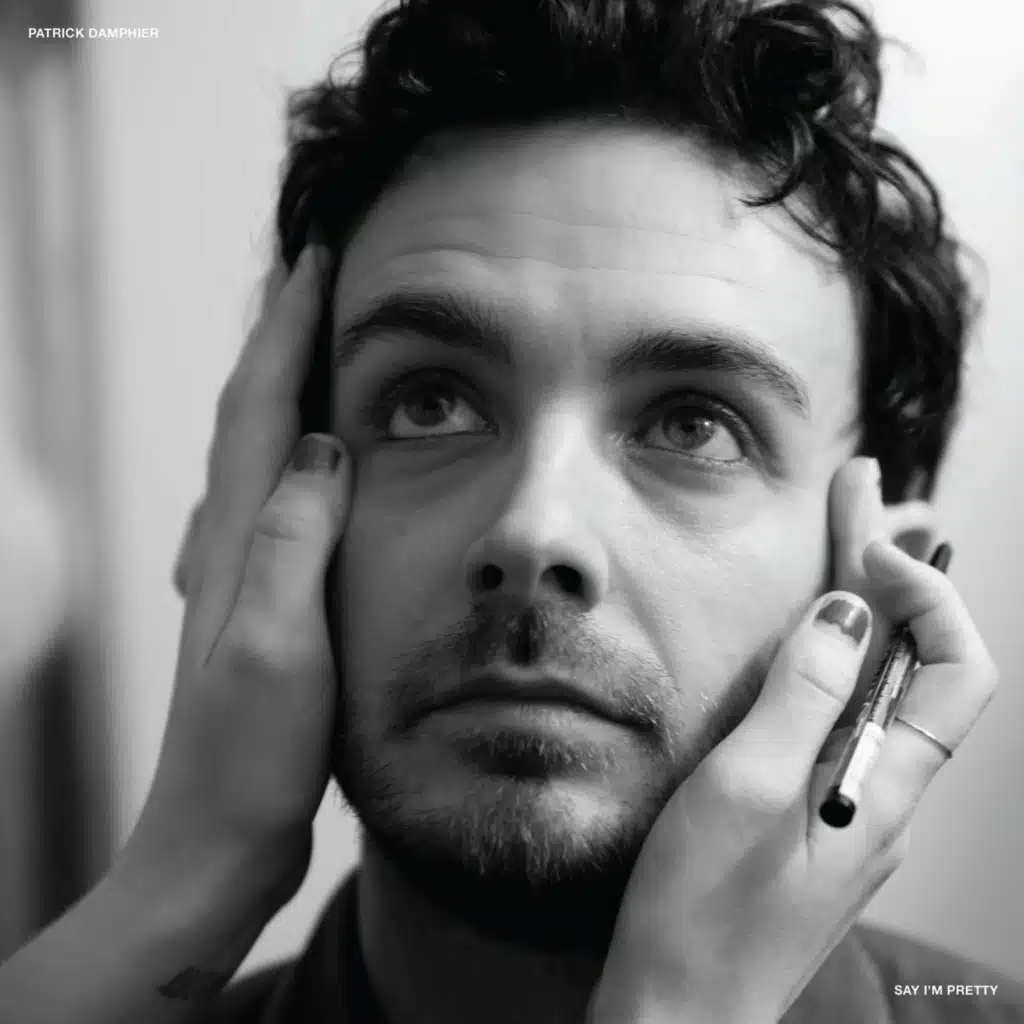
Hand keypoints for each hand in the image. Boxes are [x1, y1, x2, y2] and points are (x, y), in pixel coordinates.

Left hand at [113, 246, 348, 928]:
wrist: (216, 842)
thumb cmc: (248, 756)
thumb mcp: (277, 645)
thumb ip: (293, 541)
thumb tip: (320, 444)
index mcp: (237, 540)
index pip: (260, 405)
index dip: (289, 327)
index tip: (319, 257)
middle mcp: (231, 544)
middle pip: (251, 413)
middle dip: (282, 337)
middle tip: (319, 277)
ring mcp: (243, 575)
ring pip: (262, 454)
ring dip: (287, 388)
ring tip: (325, 347)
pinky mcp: (264, 606)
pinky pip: (281, 503)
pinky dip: (298, 456)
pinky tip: (318, 464)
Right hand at [589, 457, 997, 1023]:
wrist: (676, 1013)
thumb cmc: (703, 912)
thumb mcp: (746, 788)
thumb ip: (803, 694)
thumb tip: (850, 610)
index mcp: (884, 787)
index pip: (958, 669)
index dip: (925, 594)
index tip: (865, 546)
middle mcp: (882, 793)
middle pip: (915, 666)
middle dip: (892, 573)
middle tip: (860, 493)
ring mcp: (846, 805)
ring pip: (877, 689)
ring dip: (865, 609)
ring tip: (846, 538)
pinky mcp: (809, 815)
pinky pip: (838, 719)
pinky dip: (831, 656)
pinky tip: (808, 634)